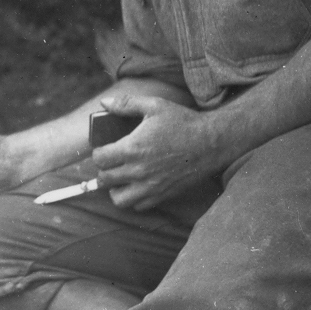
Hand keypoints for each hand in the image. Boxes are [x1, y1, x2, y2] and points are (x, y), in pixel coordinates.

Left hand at [90, 91, 230, 210]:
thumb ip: (126, 103)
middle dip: (104, 170)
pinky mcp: (163, 195)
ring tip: (121, 178)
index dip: (98, 153)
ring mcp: (151, 186)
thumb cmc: (183, 122)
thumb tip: (104, 103)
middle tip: (112, 162)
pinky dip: (133, 199)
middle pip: (105, 179)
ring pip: (119, 199)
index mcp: (133, 148)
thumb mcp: (154, 106)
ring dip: (115, 189)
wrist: (211, 143)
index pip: (100, 159)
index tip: (104, 149)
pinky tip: (137, 185)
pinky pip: (139, 206)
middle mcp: (139, 170)